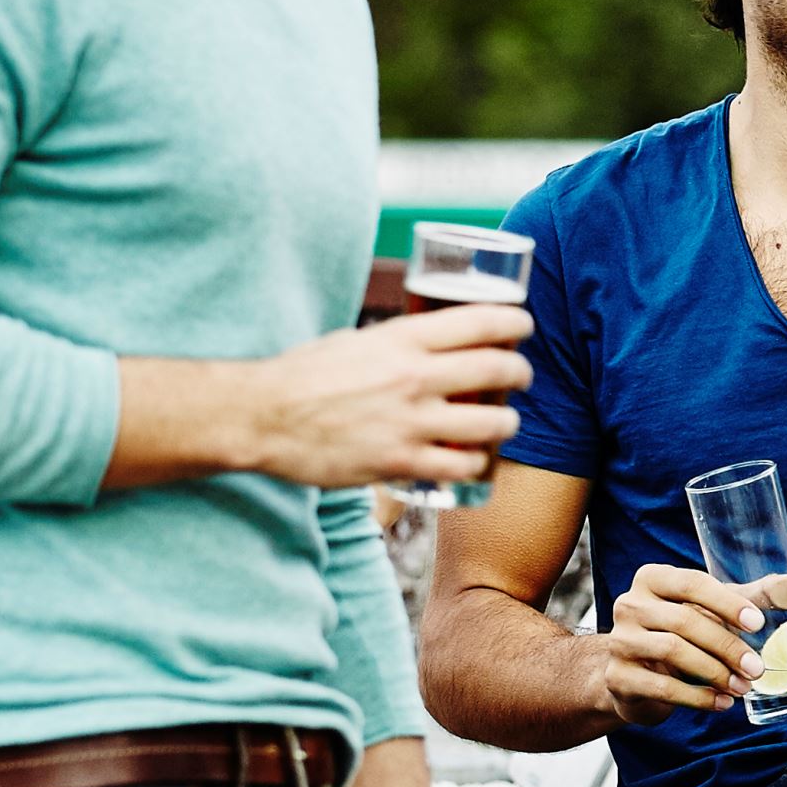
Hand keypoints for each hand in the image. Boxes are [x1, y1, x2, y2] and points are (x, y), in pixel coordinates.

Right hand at [240, 304, 530, 490]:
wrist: (262, 416)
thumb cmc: (302, 374)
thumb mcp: (353, 341)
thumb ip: (392, 343)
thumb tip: (421, 343)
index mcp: (401, 338)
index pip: (479, 321)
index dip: (514, 322)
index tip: (524, 326)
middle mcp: (413, 376)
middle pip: (496, 367)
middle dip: (521, 371)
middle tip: (522, 374)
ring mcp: (409, 421)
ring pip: (491, 422)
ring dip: (509, 421)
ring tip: (507, 421)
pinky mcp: (399, 461)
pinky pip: (461, 465)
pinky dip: (477, 462)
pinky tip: (475, 459)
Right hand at [593, 562, 786, 728]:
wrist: (634, 675)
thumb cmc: (683, 632)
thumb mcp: (716, 609)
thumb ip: (757, 596)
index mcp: (653, 578)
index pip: (693, 583)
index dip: (727, 602)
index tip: (758, 623)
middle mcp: (630, 604)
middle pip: (685, 621)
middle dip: (728, 646)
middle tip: (758, 669)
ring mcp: (619, 642)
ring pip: (673, 653)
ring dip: (716, 673)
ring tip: (744, 688)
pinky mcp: (617, 677)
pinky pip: (662, 687)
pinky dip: (698, 698)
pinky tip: (722, 704)